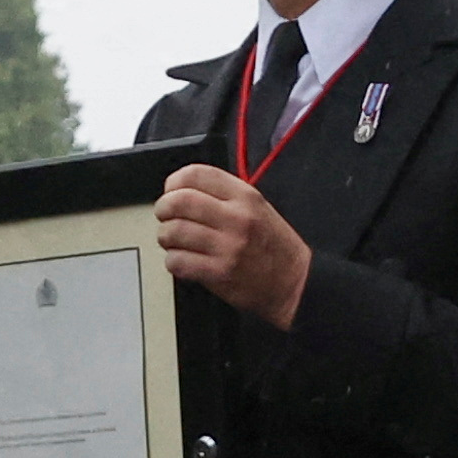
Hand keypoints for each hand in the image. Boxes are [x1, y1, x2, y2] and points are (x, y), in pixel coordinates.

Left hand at [153, 165, 310, 326]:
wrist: (295, 283)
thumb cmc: (274, 247)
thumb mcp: (258, 208)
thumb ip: (225, 195)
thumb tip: (184, 190)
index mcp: (245, 197)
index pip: (196, 175)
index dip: (174, 182)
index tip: (171, 191)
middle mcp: (236, 218)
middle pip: (179, 201)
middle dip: (163, 208)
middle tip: (164, 216)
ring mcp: (227, 247)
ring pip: (173, 232)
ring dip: (165, 237)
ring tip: (172, 241)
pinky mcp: (219, 273)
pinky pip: (178, 261)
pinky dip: (173, 261)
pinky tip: (182, 260)